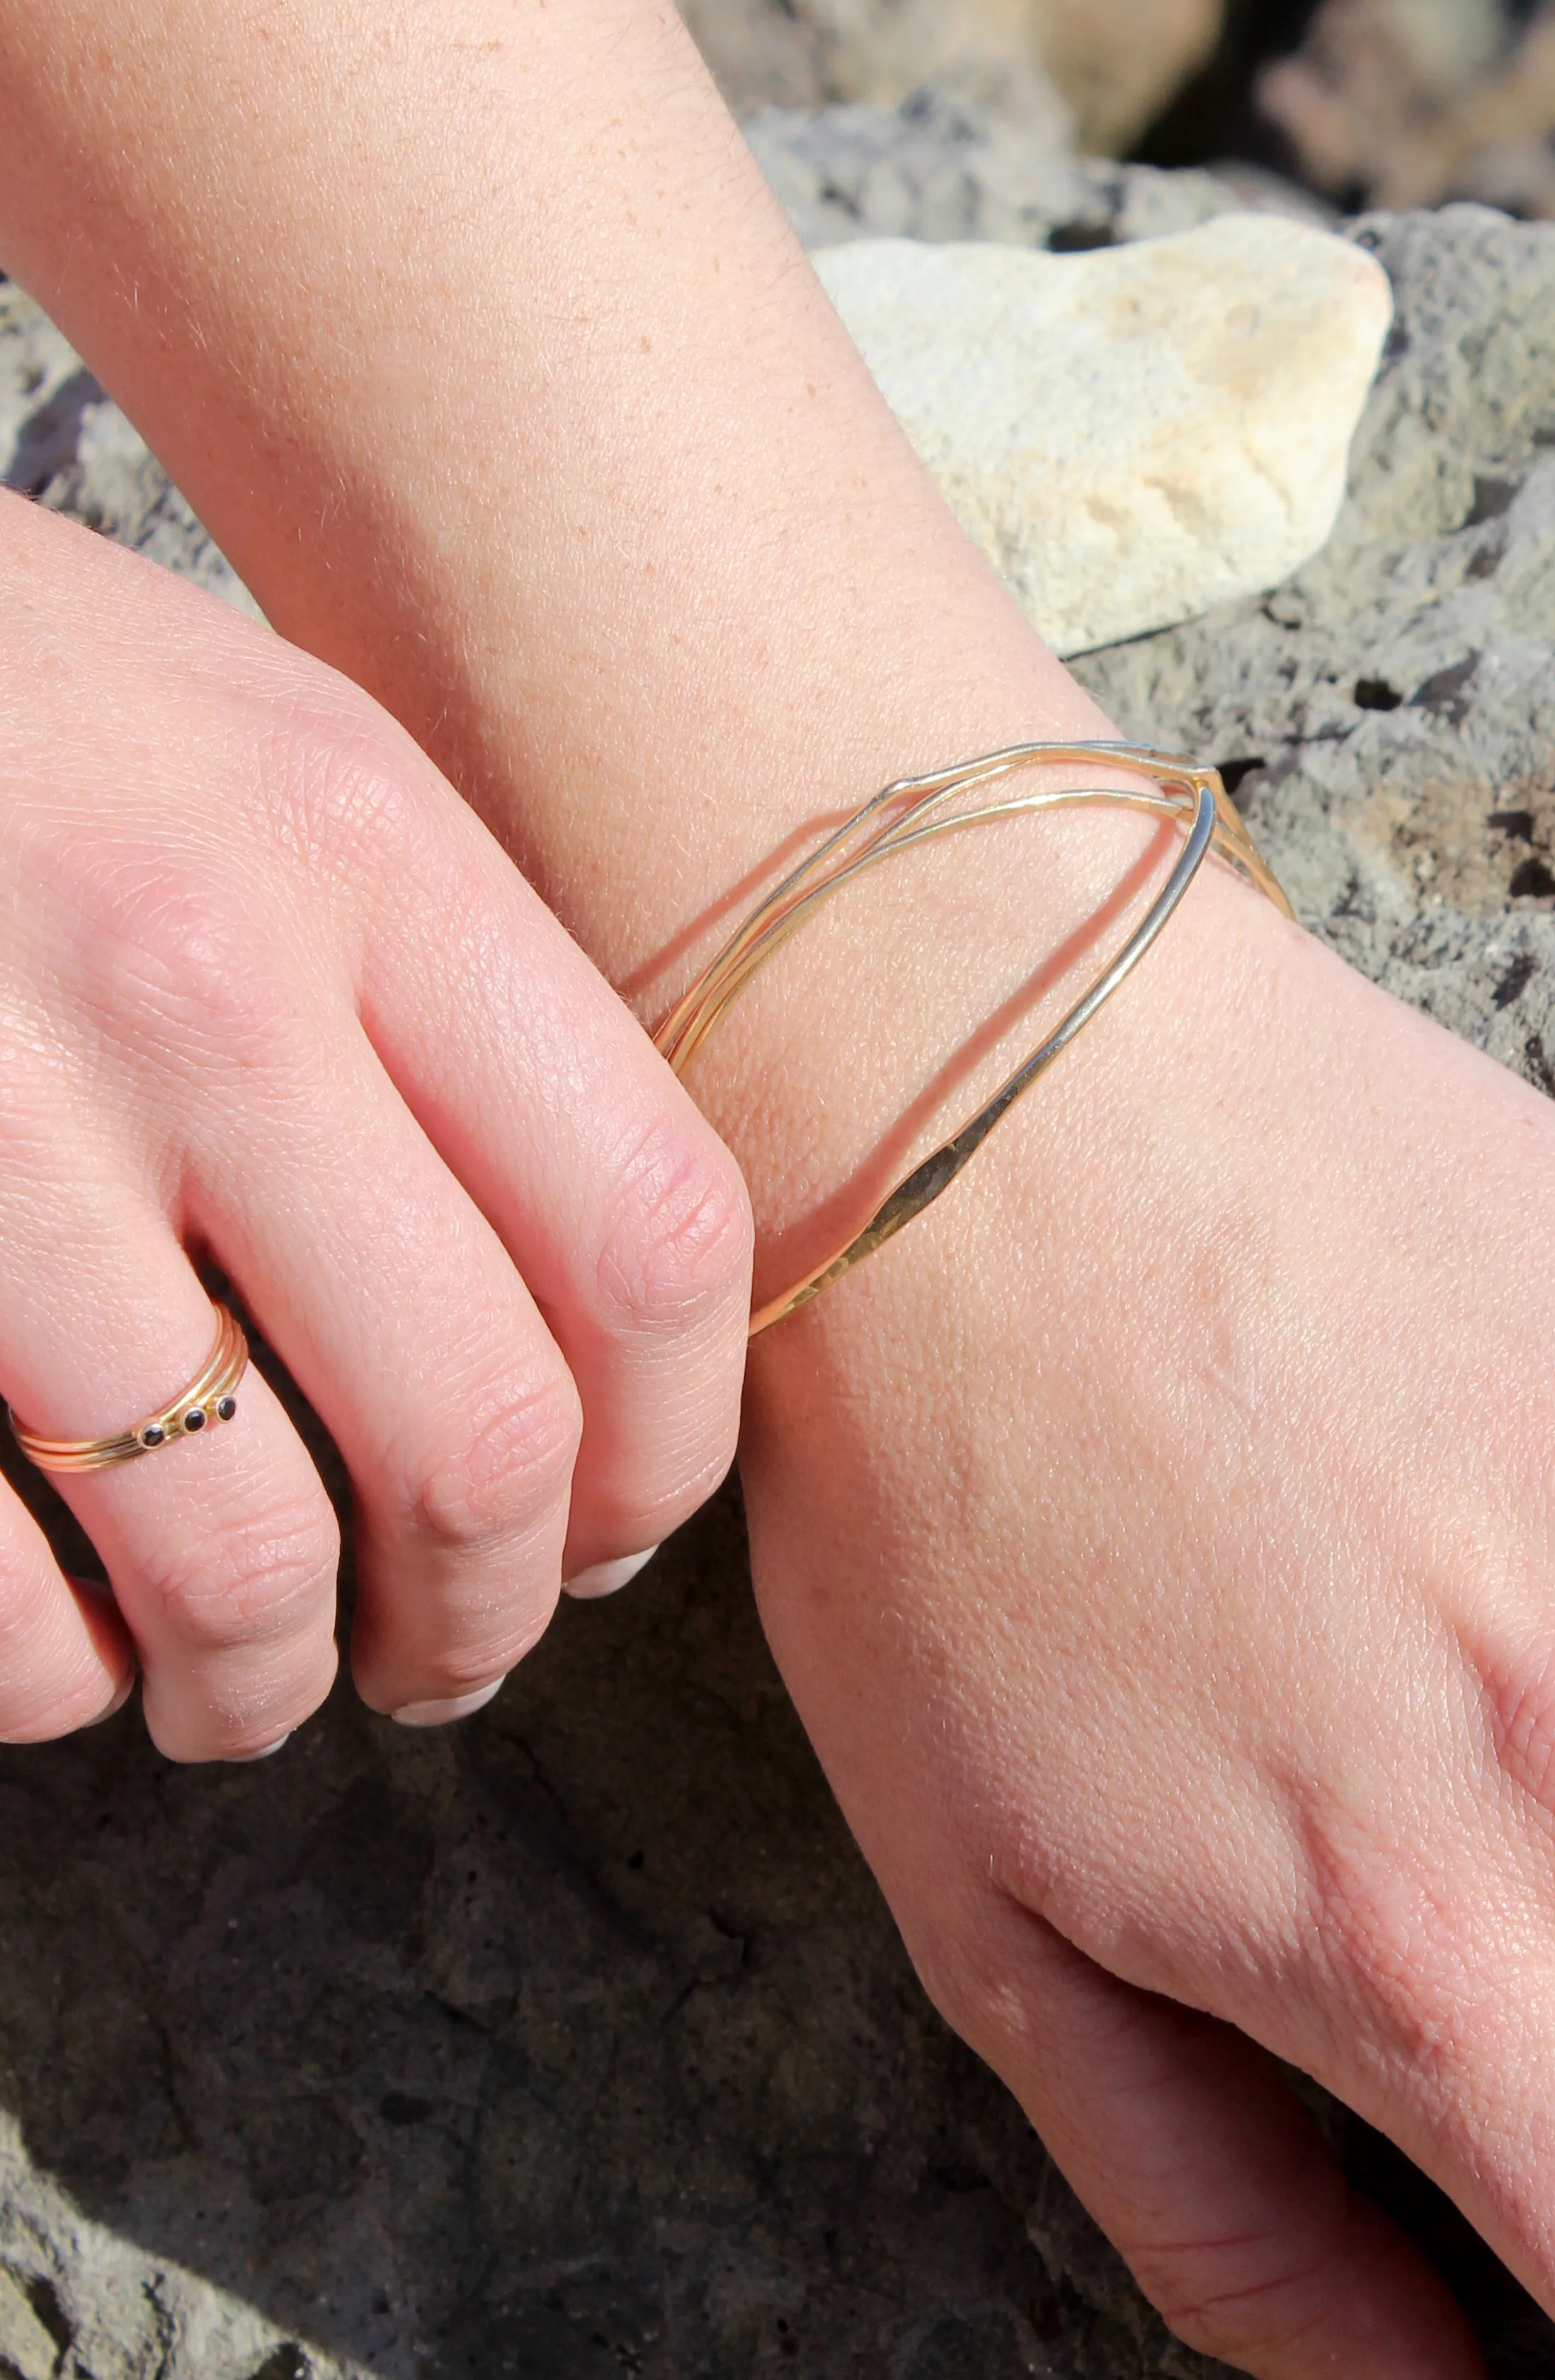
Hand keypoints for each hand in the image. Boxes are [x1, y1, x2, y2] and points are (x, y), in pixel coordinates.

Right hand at [0, 495, 749, 1757]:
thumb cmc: (3, 689)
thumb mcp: (267, 748)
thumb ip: (436, 984)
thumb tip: (594, 1293)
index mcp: (364, 852)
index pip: (646, 1234)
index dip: (662, 1451)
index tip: (607, 1535)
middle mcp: (205, 982)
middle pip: (475, 1429)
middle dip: (475, 1613)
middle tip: (436, 1656)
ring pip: (236, 1549)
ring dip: (262, 1680)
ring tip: (240, 1690)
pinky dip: (43, 1673)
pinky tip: (57, 1651)